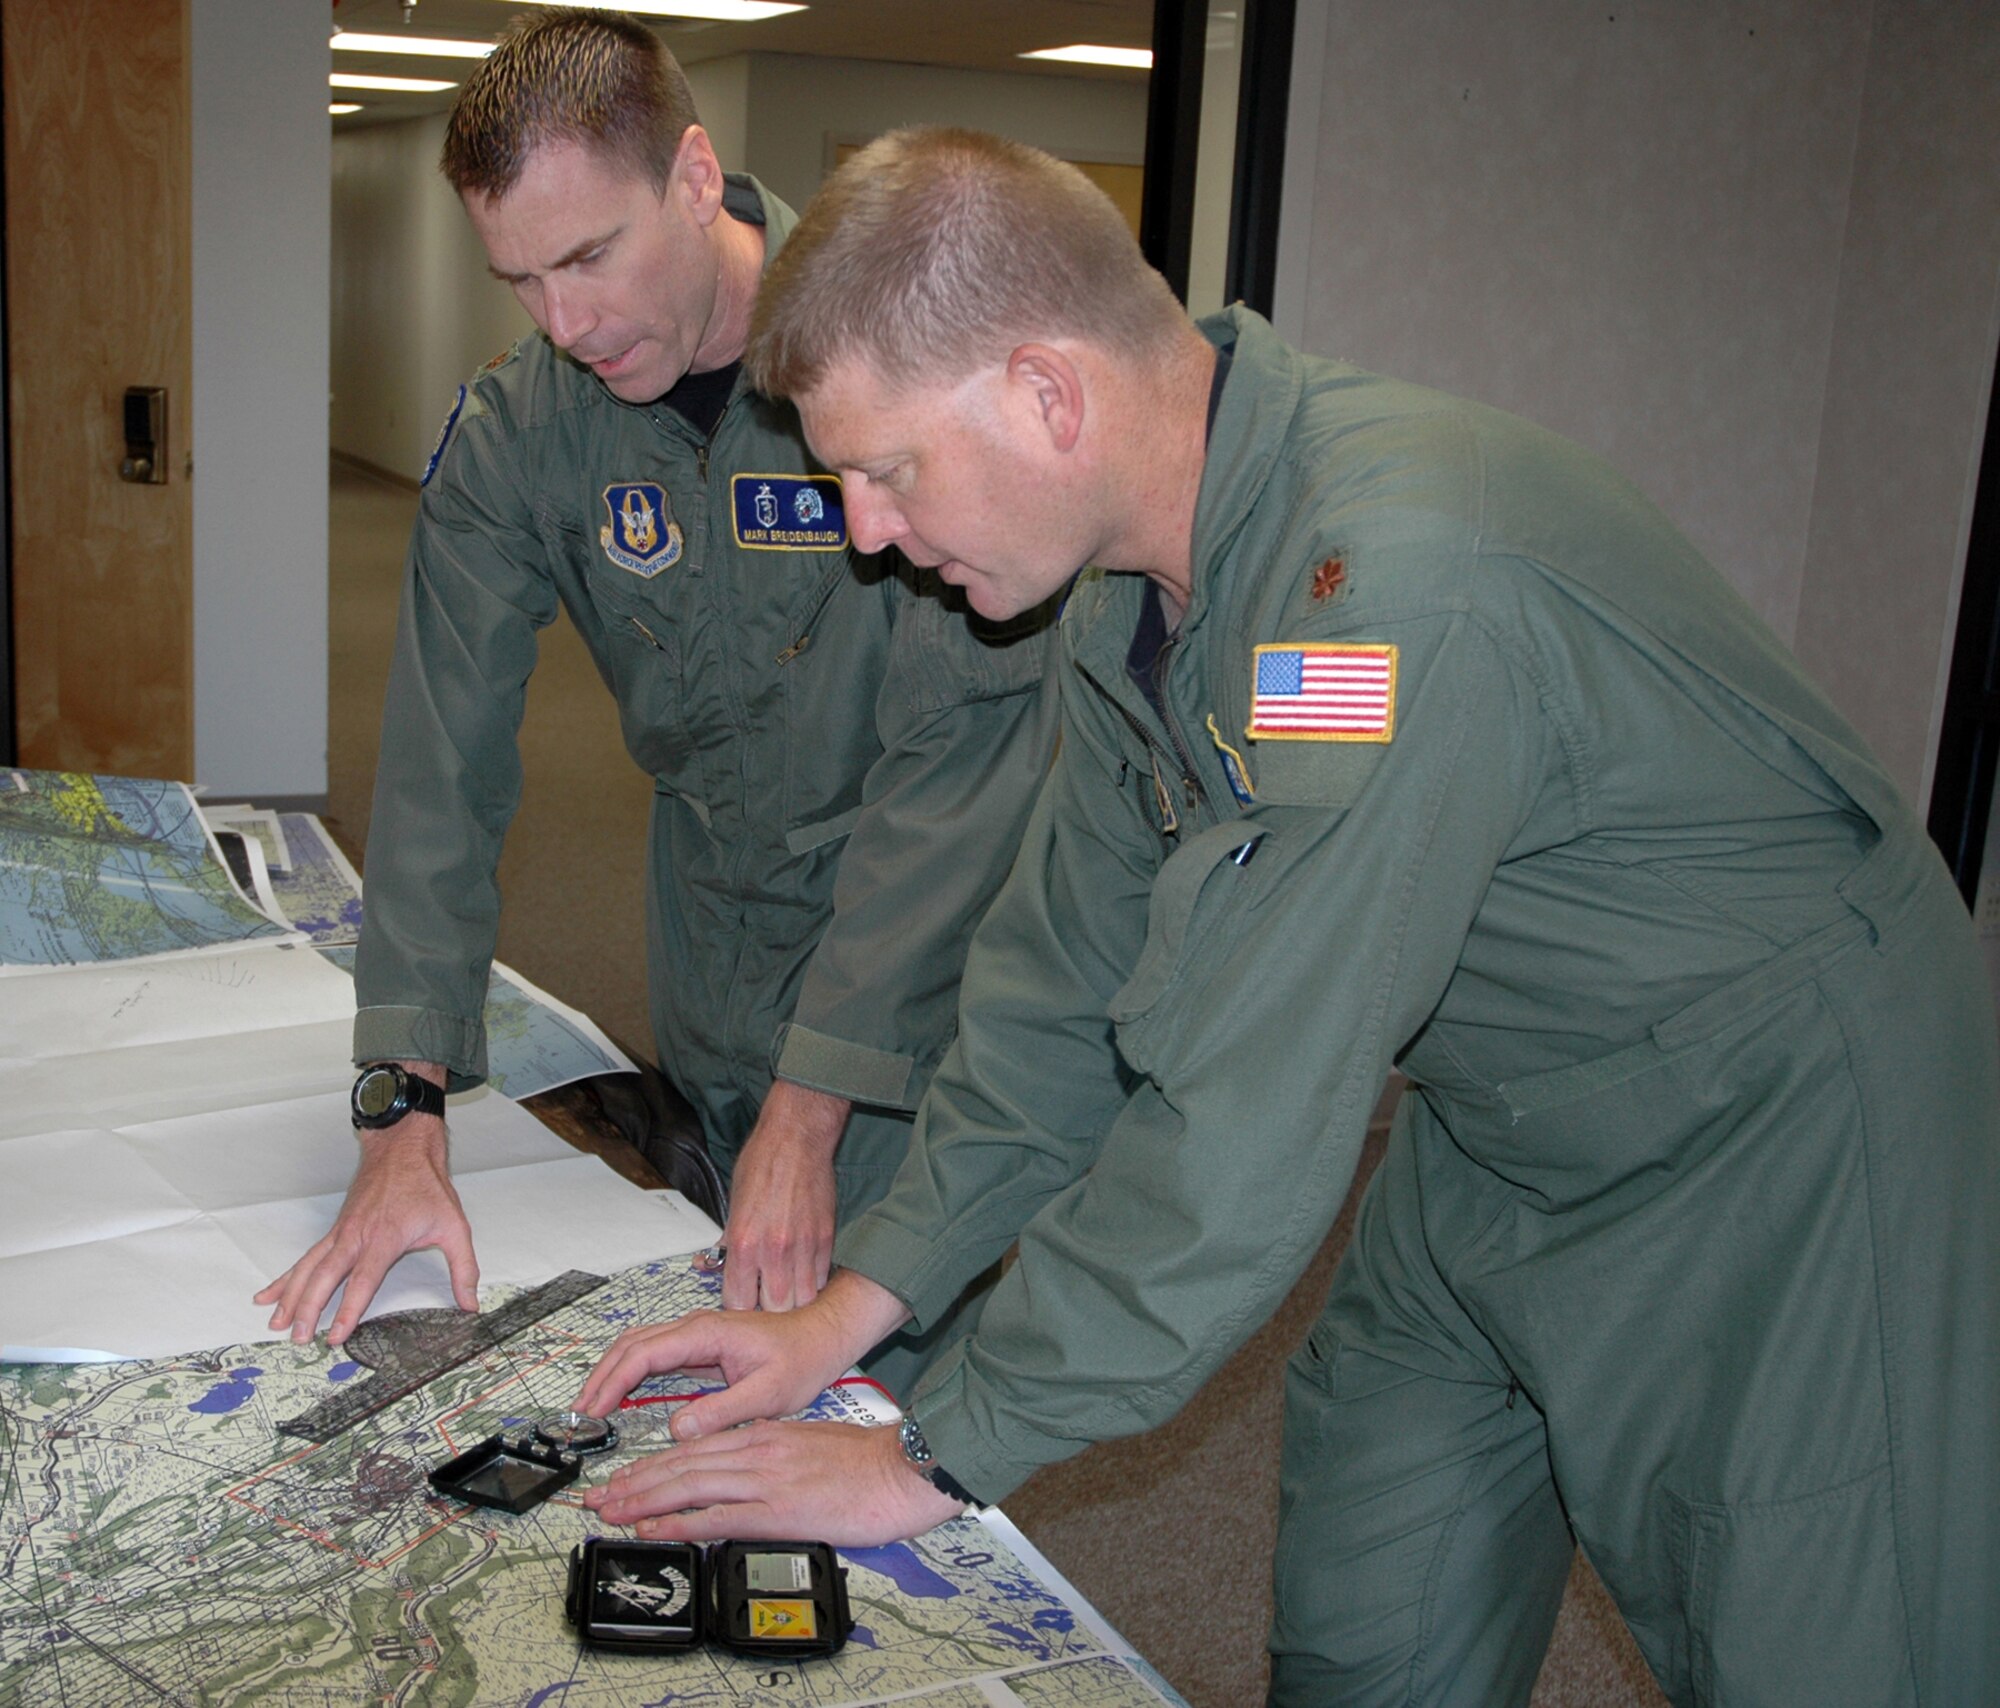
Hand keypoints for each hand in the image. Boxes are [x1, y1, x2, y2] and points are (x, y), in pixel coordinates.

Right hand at [254, 1068, 475, 1343]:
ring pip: (308, 1269)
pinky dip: (286, 1278)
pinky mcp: (334, 1230)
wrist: (402, 1148)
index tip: (335, 1337)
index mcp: (384, 1239)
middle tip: (300, 1340)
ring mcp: (340, 1233)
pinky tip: (268, 1294)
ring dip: (291, 1297)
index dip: (348, 1311)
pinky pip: (306, 1258)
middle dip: (309, 1311)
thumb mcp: (455, 1226)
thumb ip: (463, 1268)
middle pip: (325, 1278)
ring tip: (275, 1324)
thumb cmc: (427, 1187)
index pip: (362, 1281)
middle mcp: (355, 1237)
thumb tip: (470, 1303)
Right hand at [573, 1270, 911, 1438]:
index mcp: (706, 1333)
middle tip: (580, 1413)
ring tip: (591, 1406)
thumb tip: (680, 1430)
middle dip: (601, 1376)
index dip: (612, 1381)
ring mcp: (695, 1334)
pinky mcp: (699, 1346)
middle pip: (631, 1345)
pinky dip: (630, 1372)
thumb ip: (722, 1411)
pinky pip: (653, 1355)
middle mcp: (695, 1328)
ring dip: (611, 1372)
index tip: (593, 1409)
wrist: (822, 1337)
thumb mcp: (767, 1393)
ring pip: (638, 1346)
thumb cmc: (801, 1359)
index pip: (643, 1353)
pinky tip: (622, 1395)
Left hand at [582, 1419, 964, 1544]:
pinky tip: (651, 1528)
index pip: (695, 1447)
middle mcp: (755, 1451)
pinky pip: (714, 1516)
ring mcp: (763, 1479)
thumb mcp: (810, 1444)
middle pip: (680, 1465)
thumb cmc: (865, 1461)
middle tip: (598, 1496)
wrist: (899, 1470)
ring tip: (609, 1511)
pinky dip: (677, 1522)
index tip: (625, 1476)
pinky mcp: (776, 1509)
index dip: (654, 1464)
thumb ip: (772, 1455)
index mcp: (764, 1433)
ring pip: (687, 1486)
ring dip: (641, 1500)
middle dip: (633, 1481)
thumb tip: (743, 1476)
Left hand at [718, 1081, 848, 1311]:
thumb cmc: (760, 1165)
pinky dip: (811, 1283)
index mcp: (745, 1244)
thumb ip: (728, 1241)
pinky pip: (820, 1279)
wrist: (795, 1138)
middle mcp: (775, 1251)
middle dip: (767, 1312)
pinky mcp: (826, 1239)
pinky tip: (803, 1275)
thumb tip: (712, 1265)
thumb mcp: (733, 1204)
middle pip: (774, 1311)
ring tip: (786, 1294)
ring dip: (793, 1301)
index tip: (740, 1301)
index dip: (738, 1308)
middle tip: (763, 1302)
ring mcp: (804, 1248)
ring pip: (803, 1301)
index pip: (738, 1303)